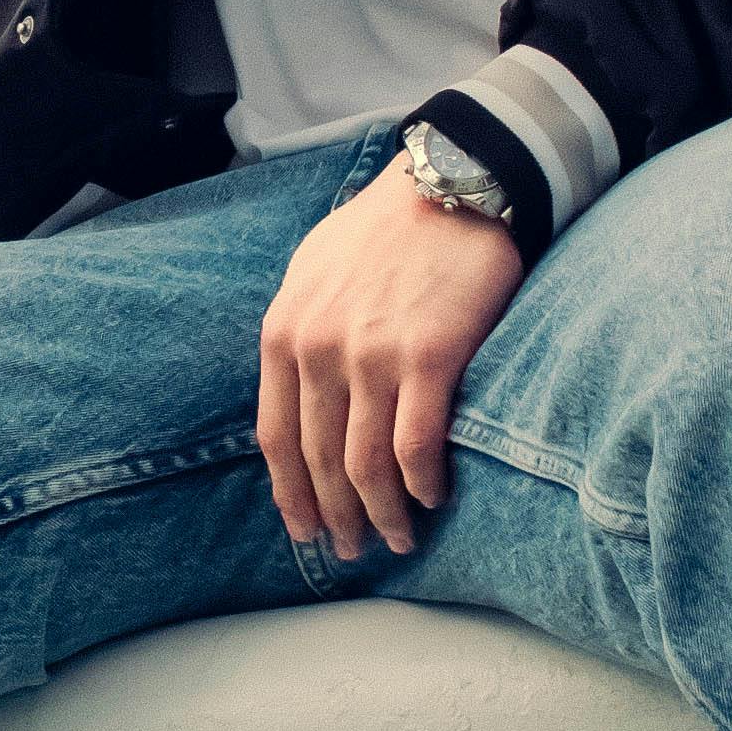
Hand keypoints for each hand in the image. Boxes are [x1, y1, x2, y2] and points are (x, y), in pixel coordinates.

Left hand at [257, 160, 528, 562]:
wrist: (454, 180)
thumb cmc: (387, 226)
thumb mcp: (314, 270)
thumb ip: (300, 330)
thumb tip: (298, 389)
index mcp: (285, 331)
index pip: (277, 439)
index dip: (291, 496)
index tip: (306, 531)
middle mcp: (320, 349)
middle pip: (320, 461)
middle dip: (337, 517)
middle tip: (354, 550)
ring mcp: (372, 355)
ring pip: (367, 465)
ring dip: (382, 514)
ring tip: (399, 538)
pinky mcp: (429, 357)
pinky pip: (417, 445)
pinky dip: (421, 484)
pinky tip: (432, 498)